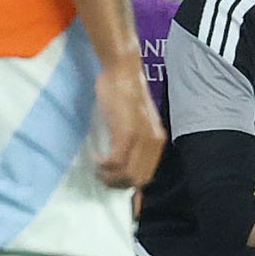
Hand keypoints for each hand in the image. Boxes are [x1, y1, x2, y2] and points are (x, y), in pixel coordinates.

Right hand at [94, 64, 163, 187]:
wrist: (122, 71)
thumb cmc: (125, 92)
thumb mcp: (137, 120)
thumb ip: (136, 139)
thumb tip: (123, 159)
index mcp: (157, 140)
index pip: (147, 175)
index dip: (129, 184)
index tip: (112, 182)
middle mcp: (153, 141)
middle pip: (137, 179)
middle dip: (117, 184)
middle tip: (101, 176)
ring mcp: (141, 137)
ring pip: (126, 173)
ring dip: (108, 176)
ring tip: (97, 169)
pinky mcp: (126, 132)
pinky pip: (116, 161)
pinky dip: (103, 166)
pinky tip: (96, 159)